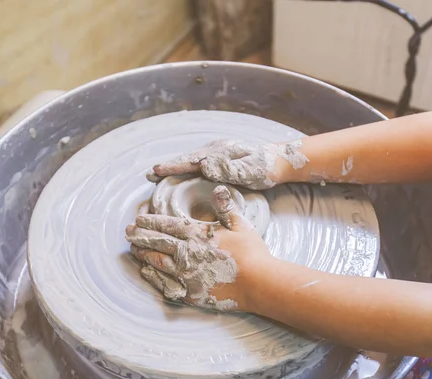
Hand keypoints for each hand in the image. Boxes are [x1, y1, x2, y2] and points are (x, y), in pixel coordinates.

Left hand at [125, 186, 271, 310]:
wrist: (258, 283)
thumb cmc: (252, 252)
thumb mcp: (240, 224)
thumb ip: (225, 207)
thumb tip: (218, 187)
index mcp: (197, 234)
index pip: (167, 225)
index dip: (151, 221)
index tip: (139, 219)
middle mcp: (187, 253)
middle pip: (157, 242)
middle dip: (141, 236)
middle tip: (128, 232)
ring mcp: (186, 274)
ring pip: (157, 261)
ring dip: (143, 254)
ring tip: (134, 249)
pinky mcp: (190, 292)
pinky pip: (165, 283)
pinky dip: (153, 276)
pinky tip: (146, 272)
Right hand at [147, 139, 307, 189]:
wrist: (281, 160)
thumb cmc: (266, 168)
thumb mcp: (249, 171)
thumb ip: (227, 169)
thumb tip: (203, 165)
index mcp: (219, 153)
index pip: (191, 161)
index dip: (173, 167)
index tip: (157, 171)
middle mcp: (216, 150)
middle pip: (187, 158)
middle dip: (168, 166)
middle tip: (150, 174)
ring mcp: (218, 153)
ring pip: (192, 160)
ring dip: (175, 166)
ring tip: (158, 173)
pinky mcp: (222, 158)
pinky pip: (199, 163)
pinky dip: (186, 167)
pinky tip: (181, 172)